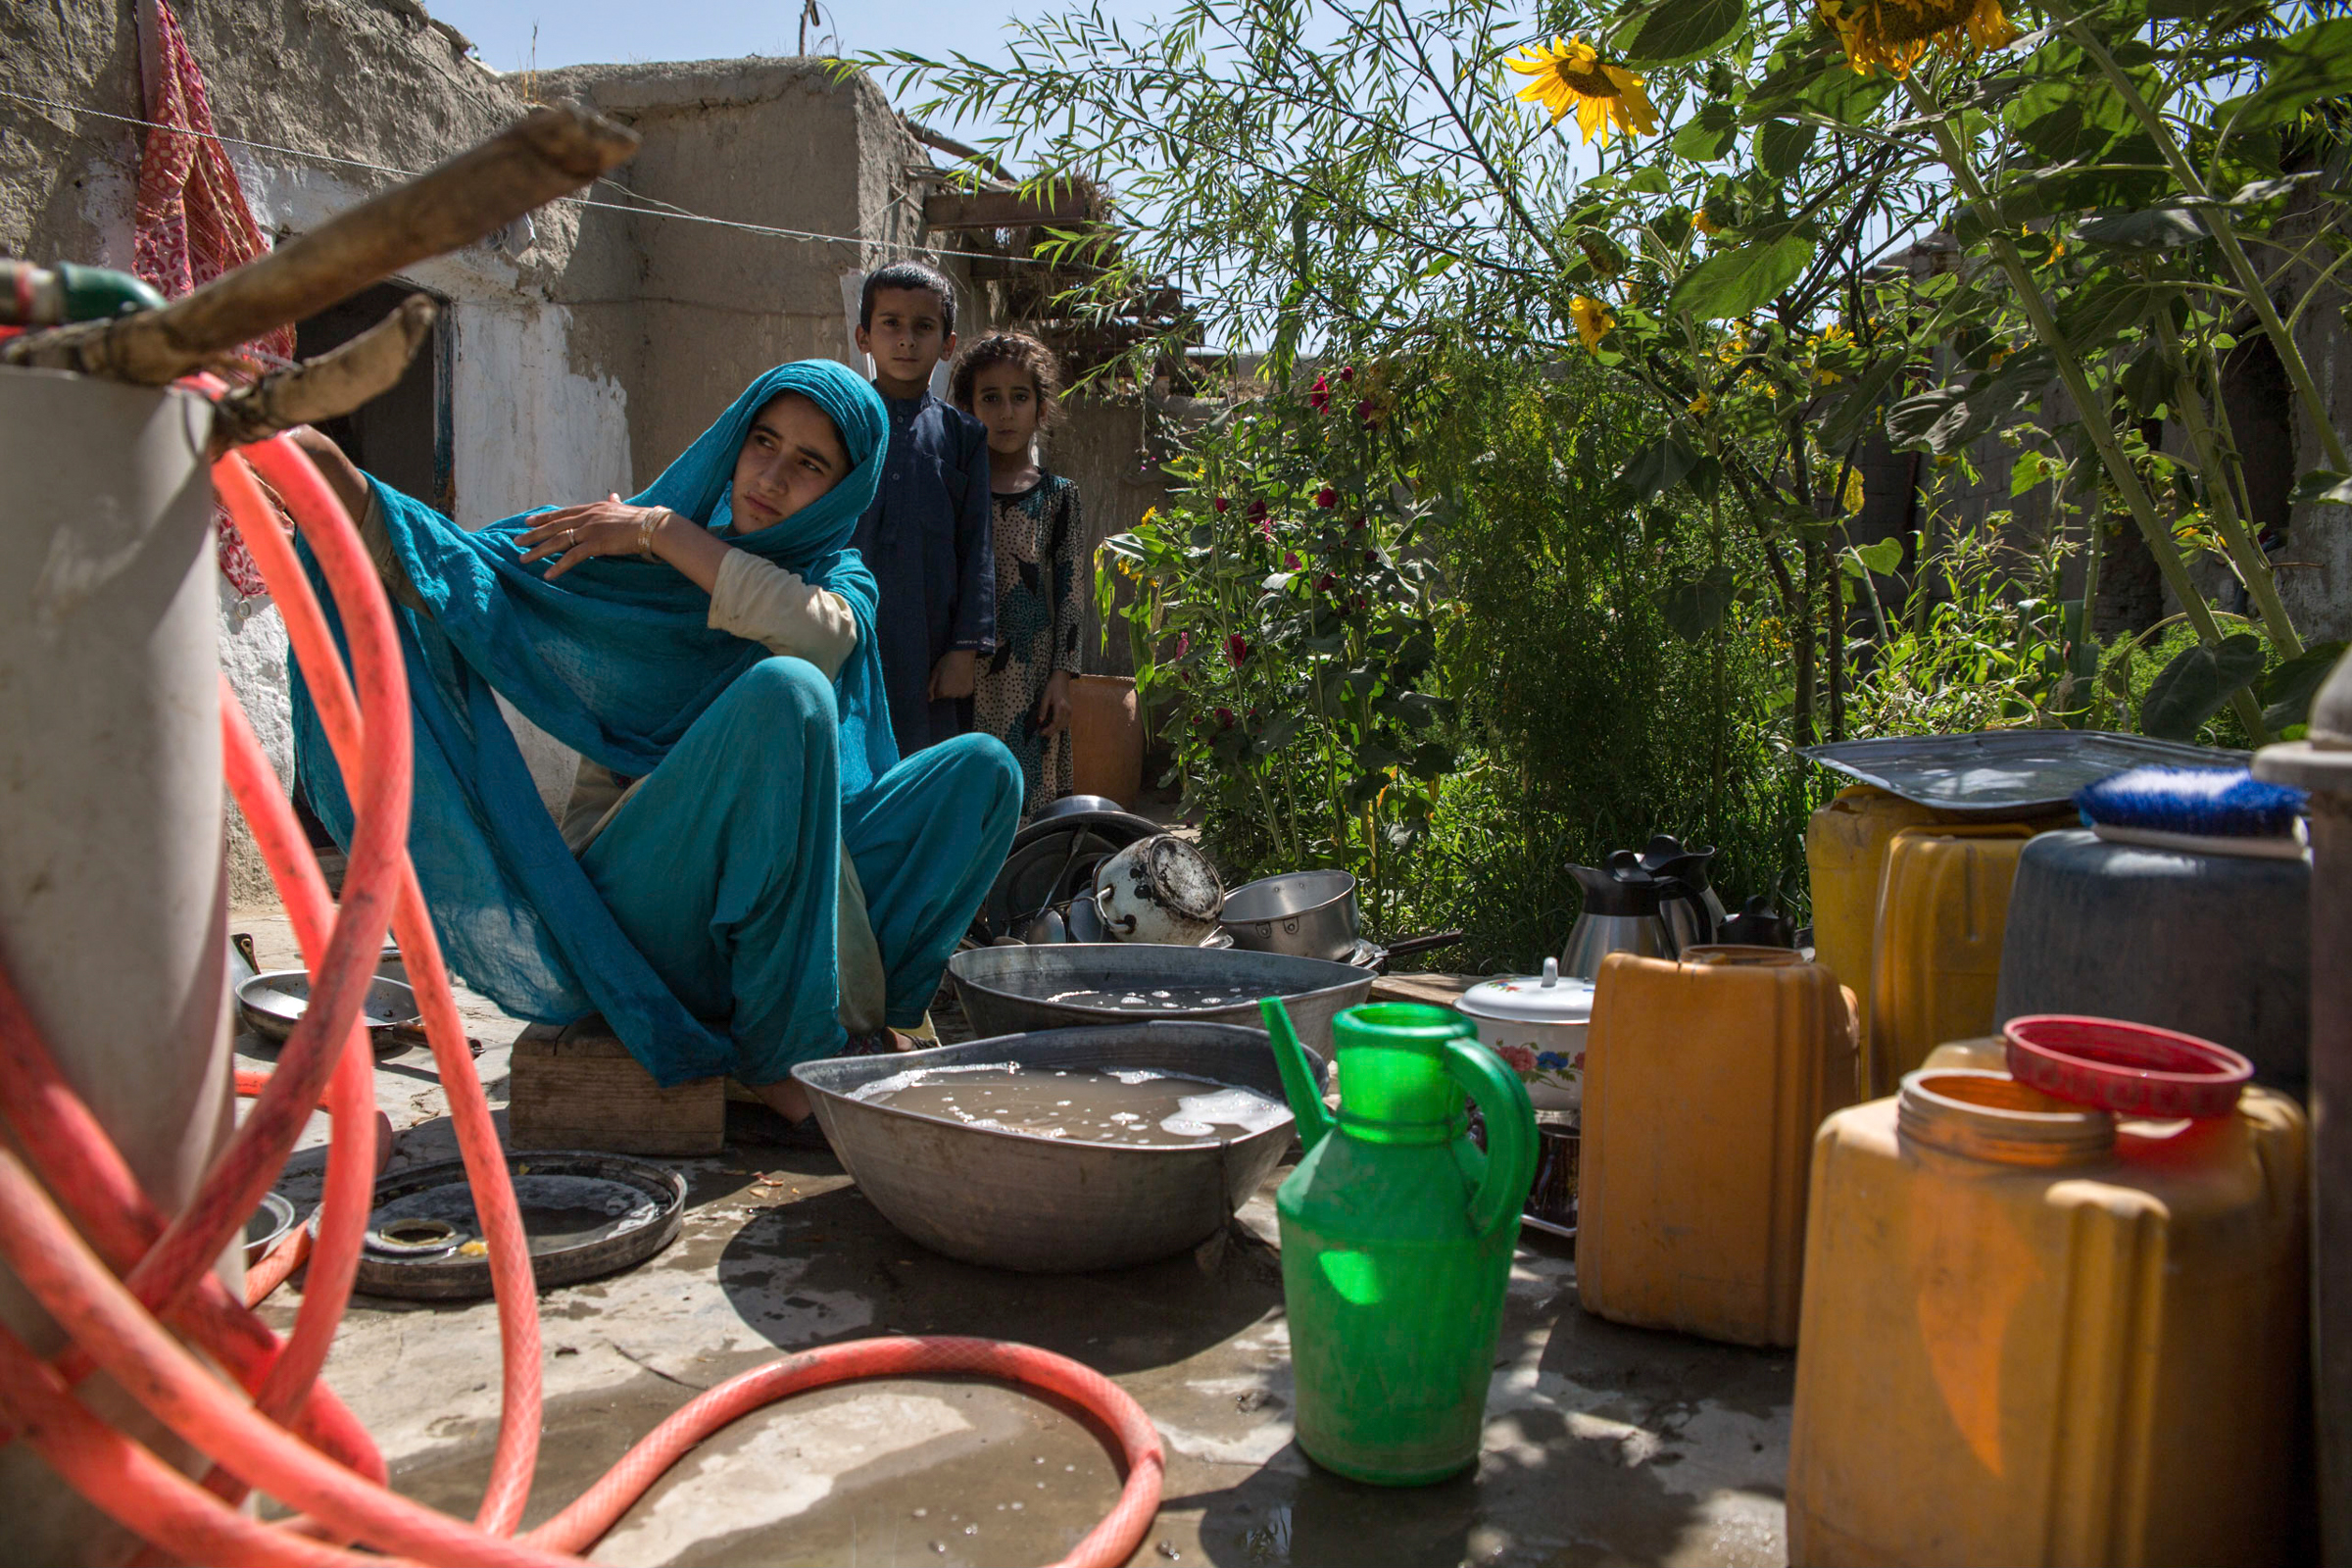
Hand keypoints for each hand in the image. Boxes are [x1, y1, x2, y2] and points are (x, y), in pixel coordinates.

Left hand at [517, 494, 670, 579]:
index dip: (544, 518)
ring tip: (523, 559)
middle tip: (516, 541)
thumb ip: (614, 504)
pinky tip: (548, 574)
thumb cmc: (642, 519)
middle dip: (533, 534)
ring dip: (538, 551)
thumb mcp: (623, 508)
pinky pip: (572, 557)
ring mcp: (590, 530)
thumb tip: (613, 495)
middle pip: (554, 526)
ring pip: (558, 541)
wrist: (653, 527)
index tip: (528, 521)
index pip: (563, 513)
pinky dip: (559, 566)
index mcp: (593, 508)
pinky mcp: (596, 544)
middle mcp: (587, 516)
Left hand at [929, 649, 977, 700]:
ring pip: (954, 694)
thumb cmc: (947, 662)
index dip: (938, 686)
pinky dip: (961, 687)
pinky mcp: (969, 691)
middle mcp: (953, 695)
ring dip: (954, 688)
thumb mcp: (935, 673)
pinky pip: (962, 692)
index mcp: (943, 692)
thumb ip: (930, 688)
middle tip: (948, 675)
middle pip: (946, 695)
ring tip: (955, 676)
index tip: (941, 678)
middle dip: (946, 688)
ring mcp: (962, 693)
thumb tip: (929, 699)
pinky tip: (961, 678)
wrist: (962, 655)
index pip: (937, 695)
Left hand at [1034, 670, 1073, 733]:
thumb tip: (1040, 721)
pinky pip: (1066, 722)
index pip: (1055, 722)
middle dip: (1051, 732)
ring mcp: (1070, 710)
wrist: (1061, 680)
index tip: (1041, 733)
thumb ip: (1043, 709)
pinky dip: (1060, 727)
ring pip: (1064, 725)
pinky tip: (1054, 728)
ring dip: (1056, 730)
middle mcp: (1067, 710)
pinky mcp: (1070, 710)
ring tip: (1048, 733)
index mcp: (1060, 706)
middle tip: (1043, 734)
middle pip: (1060, 725)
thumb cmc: (1052, 687)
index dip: (1048, 729)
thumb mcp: (1045, 697)